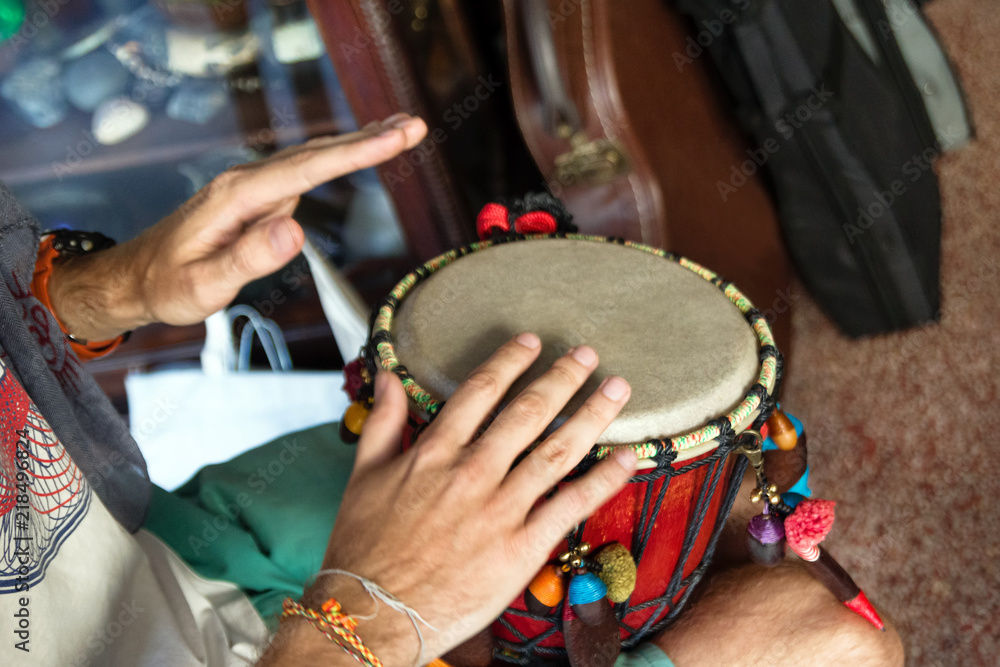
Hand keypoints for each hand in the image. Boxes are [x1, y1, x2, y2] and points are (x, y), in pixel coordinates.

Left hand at [47, 113, 426, 340]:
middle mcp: (247, 182)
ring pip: (313, 157)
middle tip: (416, 125)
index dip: (355, 153)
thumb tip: (296, 229)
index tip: (395, 138)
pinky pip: (305, 171)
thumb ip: (249, 258)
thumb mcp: (204, 285)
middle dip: (369, 138)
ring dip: (358, 142)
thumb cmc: (168, 284)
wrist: (136, 276)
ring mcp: (252, 187)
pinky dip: (337, 157)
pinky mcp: (257, 197)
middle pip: (316, 153)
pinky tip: (358, 150)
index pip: (307, 169)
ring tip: (402, 129)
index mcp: (238, 196)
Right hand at [262, 334, 637, 665]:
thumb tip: (387, 374)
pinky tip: (627, 457)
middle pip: (529, 412)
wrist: (373, 612)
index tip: (532, 342)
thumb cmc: (364, 547)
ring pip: (558, 450)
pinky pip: (572, 505)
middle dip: (563, 377)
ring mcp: (501, 508)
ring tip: (617, 389)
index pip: (480, 391)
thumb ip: (383, 421)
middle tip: (587, 354)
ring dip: (592, 414)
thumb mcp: (362, 475)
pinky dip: (604, 479)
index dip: (510, 361)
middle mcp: (473, 471)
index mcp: (435, 452)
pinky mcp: (522, 547)